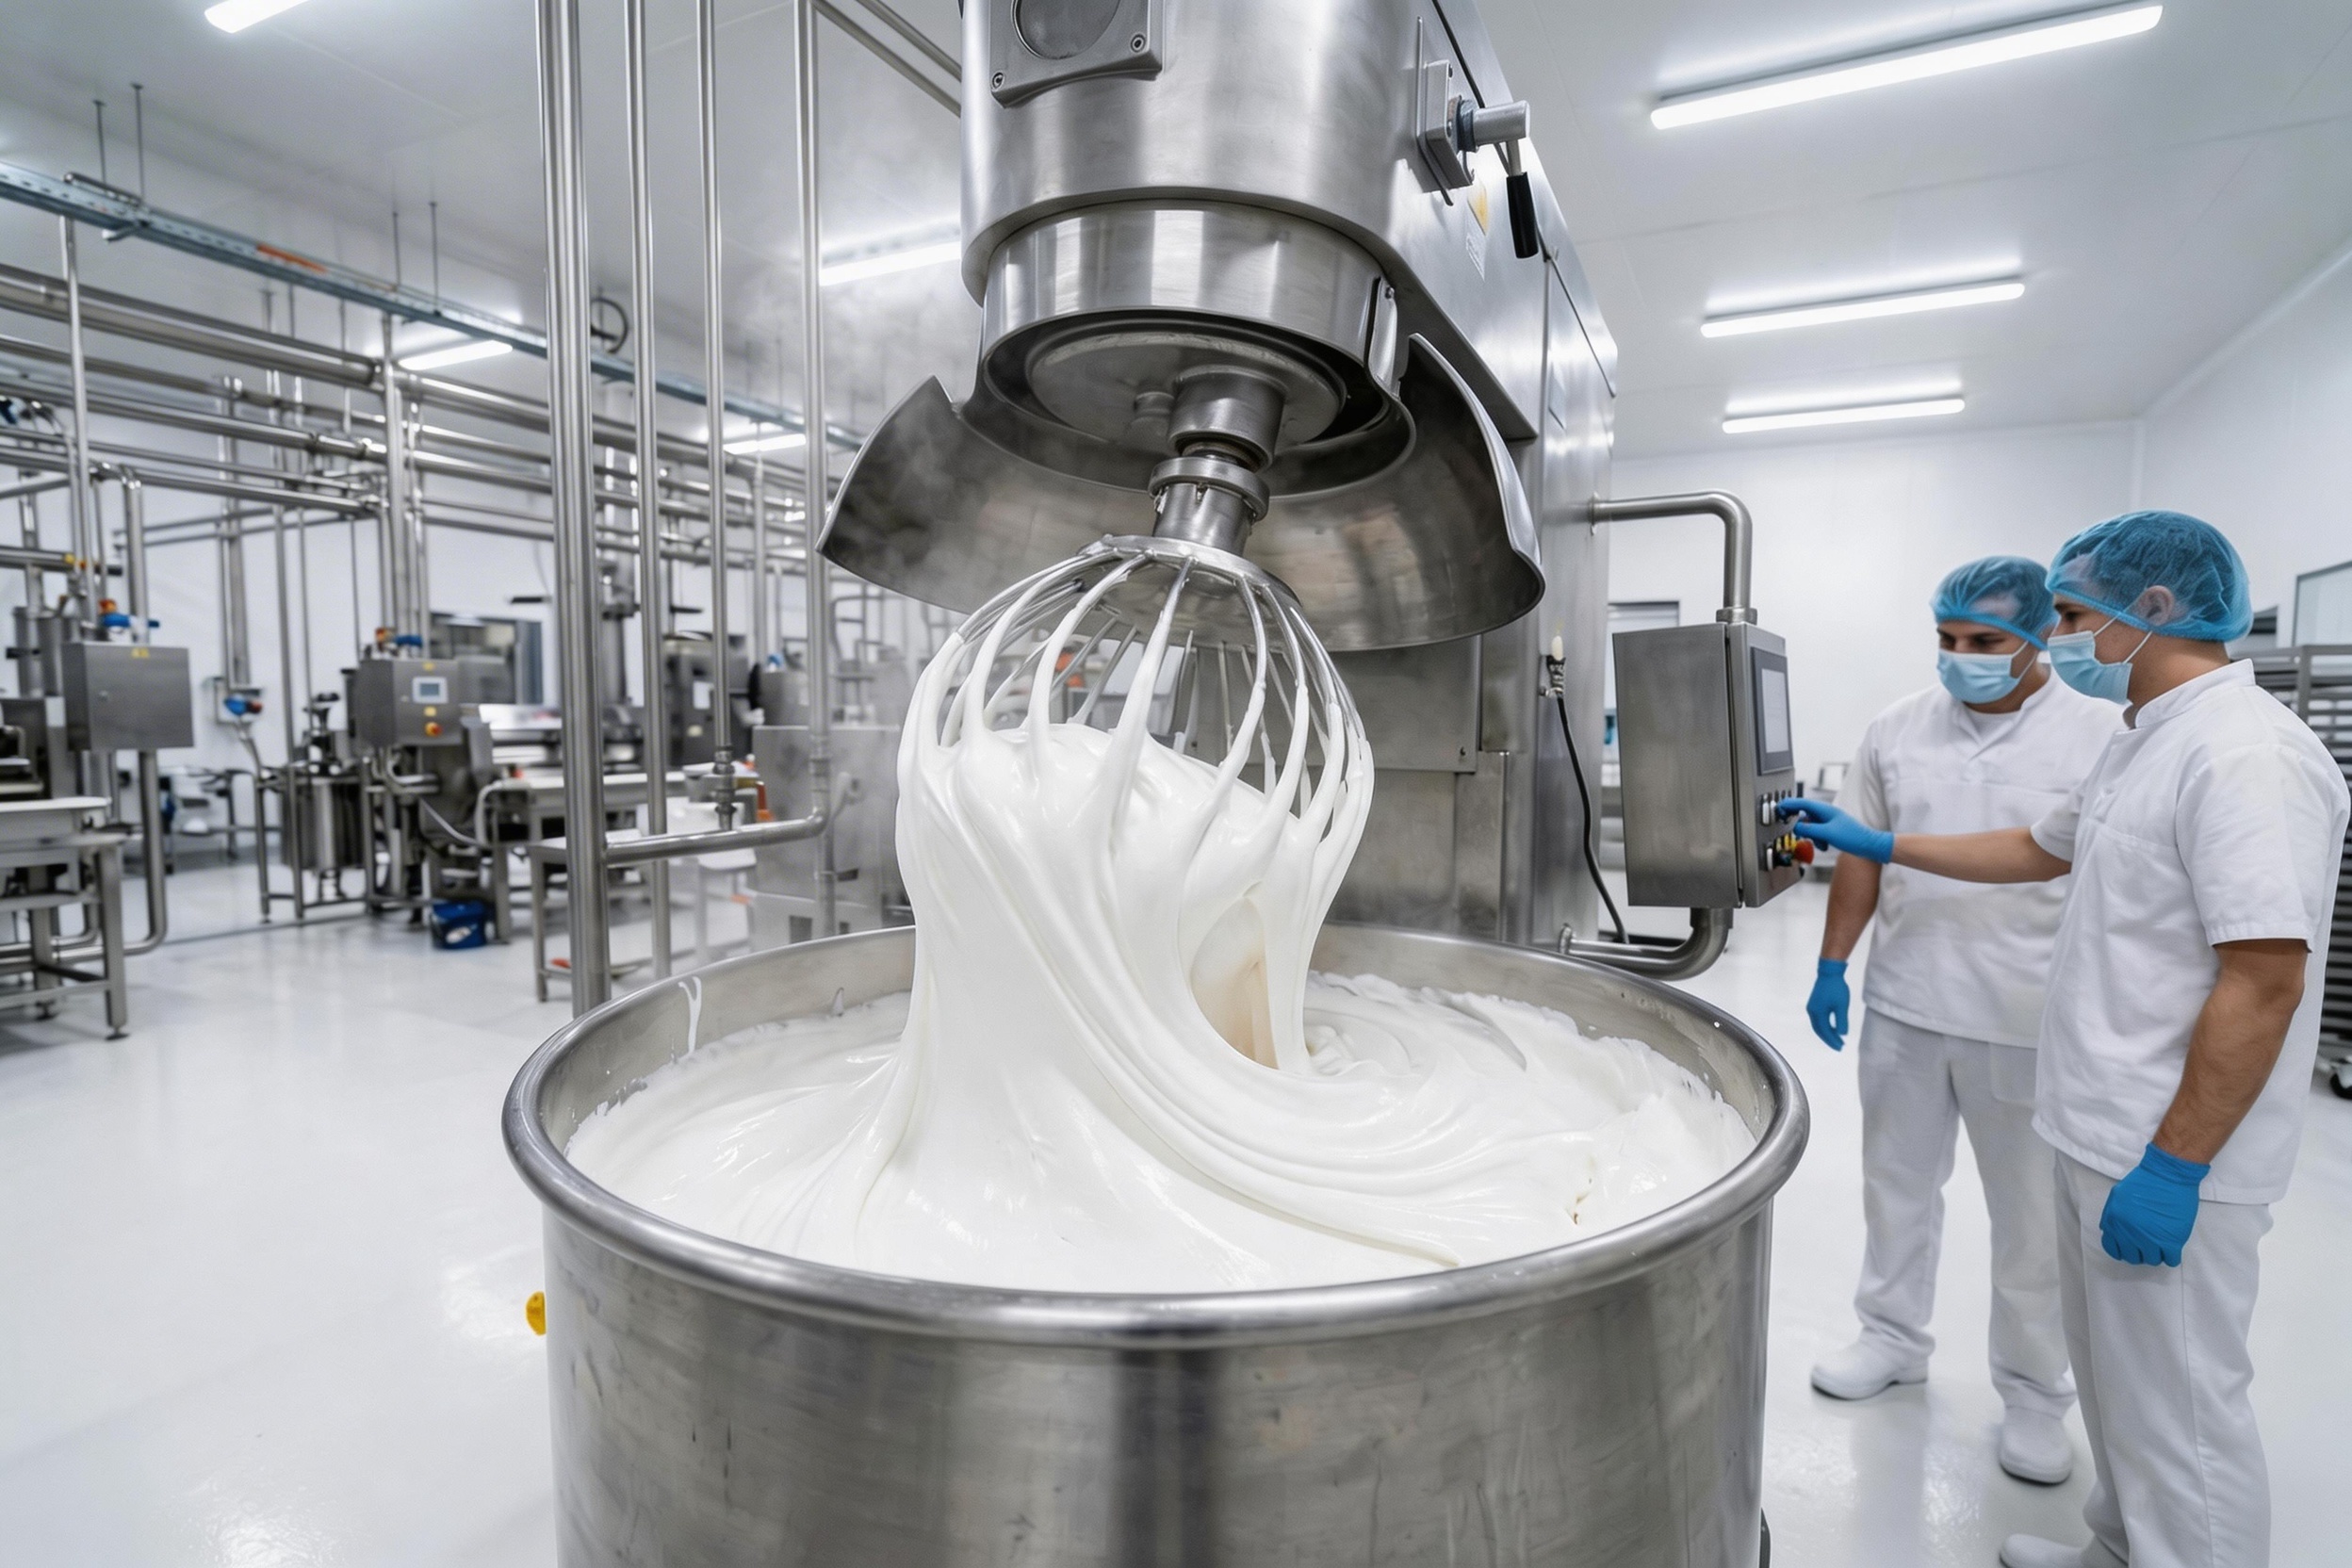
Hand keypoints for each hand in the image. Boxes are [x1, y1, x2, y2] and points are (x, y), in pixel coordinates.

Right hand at [1779, 798, 1894, 863]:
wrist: (1869, 845)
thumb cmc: (1853, 837)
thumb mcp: (1827, 834)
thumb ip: (1808, 829)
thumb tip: (1795, 827)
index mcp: (1825, 810)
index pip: (1802, 803)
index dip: (1789, 805)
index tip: (1778, 808)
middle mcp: (1826, 813)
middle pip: (1805, 814)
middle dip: (1802, 826)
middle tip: (1796, 832)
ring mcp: (1830, 821)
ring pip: (1811, 825)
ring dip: (1811, 835)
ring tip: (1820, 843)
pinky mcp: (1832, 828)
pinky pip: (1818, 832)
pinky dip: (1818, 839)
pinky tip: (1825, 845)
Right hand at [1806, 959, 1849, 1049]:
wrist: (1829, 972)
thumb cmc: (1836, 988)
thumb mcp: (1841, 1005)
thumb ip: (1841, 1021)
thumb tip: (1841, 1034)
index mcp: (1817, 1012)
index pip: (1825, 1031)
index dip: (1833, 1040)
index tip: (1841, 1047)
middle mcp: (1812, 1011)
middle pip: (1819, 1030)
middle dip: (1829, 1039)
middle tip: (1839, 1046)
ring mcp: (1812, 1007)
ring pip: (1818, 1025)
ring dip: (1827, 1033)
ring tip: (1837, 1039)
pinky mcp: (1814, 1004)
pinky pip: (1818, 1020)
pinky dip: (1825, 1026)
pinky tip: (1832, 1028)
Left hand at [2099, 1143, 2208, 1266]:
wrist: (2167, 1174)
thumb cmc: (2143, 1181)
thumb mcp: (2116, 1195)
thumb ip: (2110, 1215)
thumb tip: (2108, 1232)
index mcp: (2114, 1222)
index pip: (2113, 1249)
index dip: (2121, 1249)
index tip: (2130, 1246)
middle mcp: (2129, 1233)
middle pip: (2133, 1257)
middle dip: (2139, 1252)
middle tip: (2147, 1243)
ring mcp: (2151, 1239)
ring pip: (2152, 1260)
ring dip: (2156, 1253)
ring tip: (2160, 1242)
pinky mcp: (2171, 1240)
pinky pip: (2171, 1260)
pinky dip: (2171, 1256)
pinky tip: (2171, 1246)